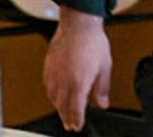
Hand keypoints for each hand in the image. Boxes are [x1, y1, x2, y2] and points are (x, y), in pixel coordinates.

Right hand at [44, 6, 111, 131]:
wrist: (78, 26)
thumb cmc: (92, 42)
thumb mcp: (105, 67)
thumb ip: (103, 88)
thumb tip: (104, 103)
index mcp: (79, 83)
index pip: (75, 109)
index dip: (77, 120)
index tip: (78, 127)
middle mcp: (63, 81)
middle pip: (62, 107)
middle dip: (67, 118)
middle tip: (70, 125)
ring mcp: (54, 75)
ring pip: (53, 98)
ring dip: (59, 108)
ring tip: (64, 113)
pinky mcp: (48, 68)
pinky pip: (47, 87)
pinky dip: (52, 95)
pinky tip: (55, 95)